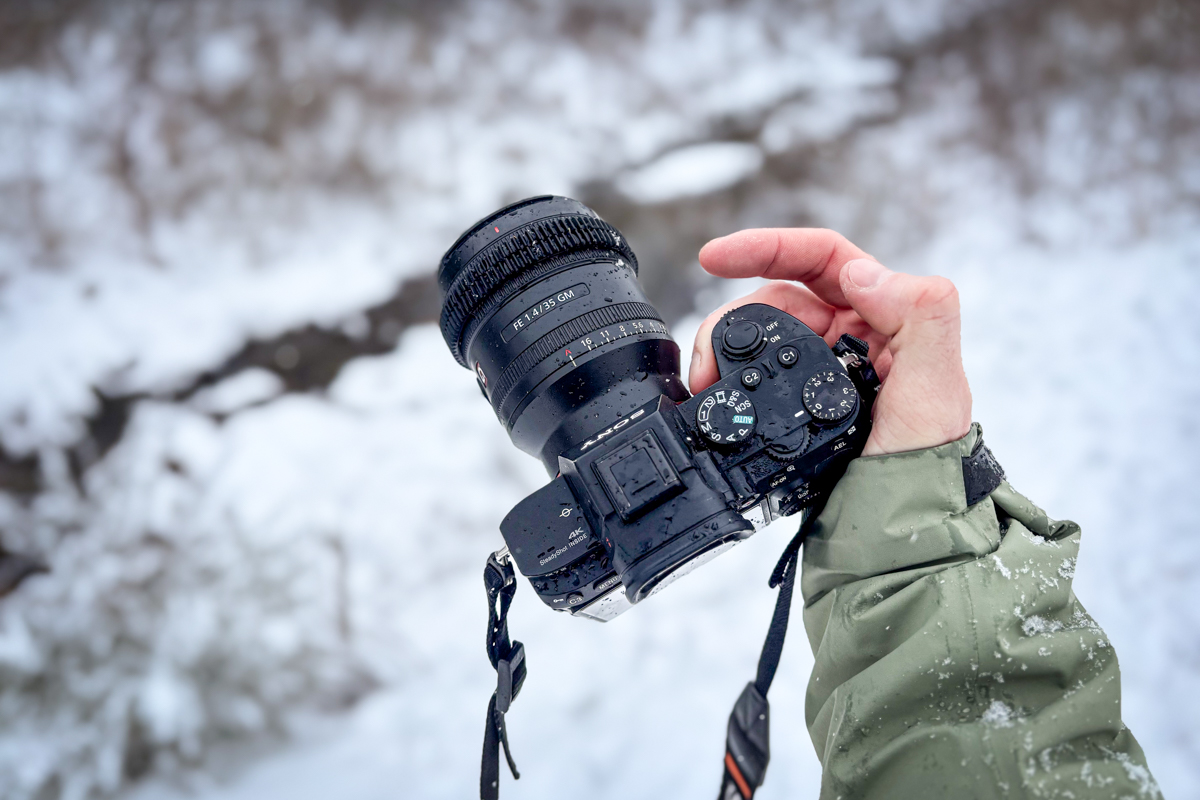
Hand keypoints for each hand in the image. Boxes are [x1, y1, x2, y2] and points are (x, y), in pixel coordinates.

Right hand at [689, 229, 971, 455]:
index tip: (716, 257)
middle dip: (733, 317)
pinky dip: (727, 378)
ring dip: (723, 350)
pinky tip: (711, 394)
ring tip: (704, 383)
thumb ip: (919, 313)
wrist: (900, 535)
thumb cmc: (928, 464)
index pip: (824, 259)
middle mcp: (852, 338)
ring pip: (758, 337)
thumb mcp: (938, 385)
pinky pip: (754, 377)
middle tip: (707, 357)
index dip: (767, 247)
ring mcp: (821, 372)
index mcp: (888, 316)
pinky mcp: (796, 407)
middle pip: (776, 298)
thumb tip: (859, 272)